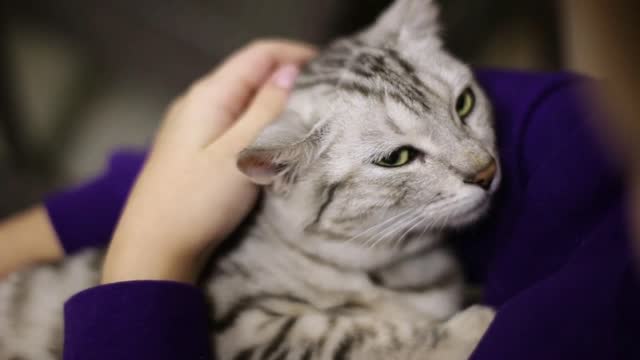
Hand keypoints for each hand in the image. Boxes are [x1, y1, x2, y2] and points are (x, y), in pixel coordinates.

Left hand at [101, 40, 315, 283]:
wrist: (154, 248)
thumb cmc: (198, 200)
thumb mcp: (240, 153)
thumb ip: (266, 110)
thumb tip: (289, 72)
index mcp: (209, 95)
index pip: (258, 55)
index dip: (294, 54)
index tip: (329, 66)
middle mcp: (198, 103)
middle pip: (249, 75)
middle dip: (287, 77)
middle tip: (325, 93)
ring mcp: (193, 127)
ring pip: (242, 101)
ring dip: (274, 103)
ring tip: (307, 115)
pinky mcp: (195, 150)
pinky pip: (233, 123)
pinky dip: (258, 124)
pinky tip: (273, 139)